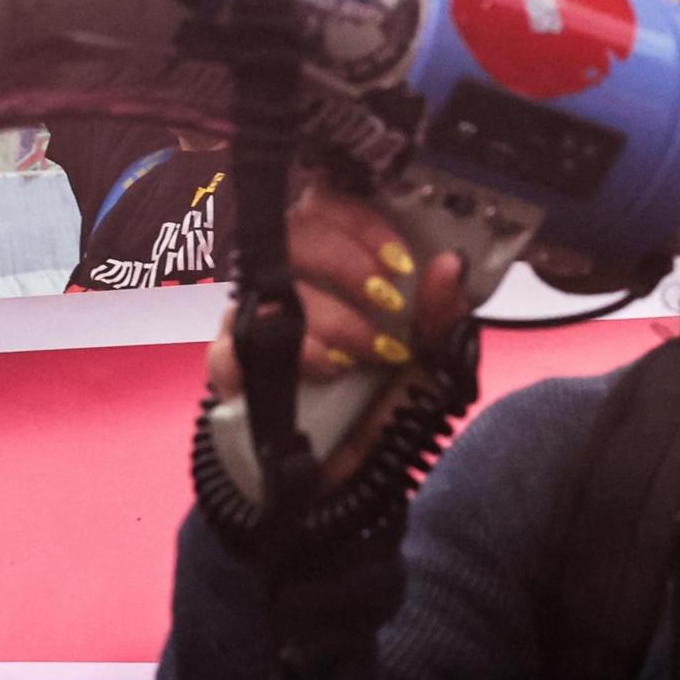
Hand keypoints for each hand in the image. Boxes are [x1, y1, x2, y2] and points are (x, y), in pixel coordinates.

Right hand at [201, 185, 470, 483]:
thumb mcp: (428, 359)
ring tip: (361, 355)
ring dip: (326, 317)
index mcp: (332, 266)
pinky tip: (323, 371)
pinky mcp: (229, 366)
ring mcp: (252, 319)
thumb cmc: (382, 402)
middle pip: (293, 231)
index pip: (329, 206)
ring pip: (267, 284)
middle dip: (346, 265)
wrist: (347, 473)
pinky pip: (234, 344)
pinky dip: (287, 354)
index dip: (362, 223)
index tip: (400, 261)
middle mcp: (286, 281)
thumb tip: (451, 264)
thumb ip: (442, 313)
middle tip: (385, 305)